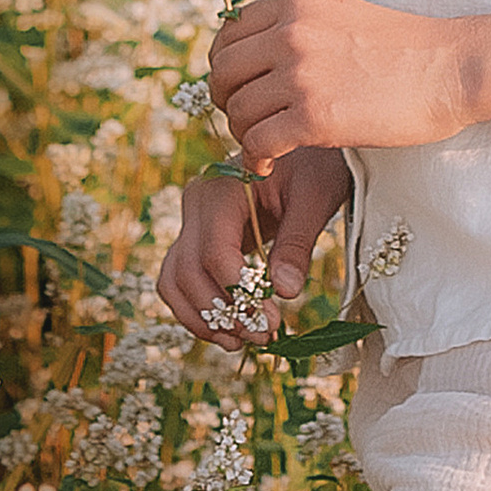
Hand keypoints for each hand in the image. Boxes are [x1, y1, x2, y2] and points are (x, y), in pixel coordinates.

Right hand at [155, 146, 351, 334]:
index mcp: (222, 188)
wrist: (303, 148)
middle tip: (262, 337)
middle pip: (188, 270)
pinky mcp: (197, 239)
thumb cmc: (314, 165)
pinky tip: (228, 331)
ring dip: (203, 318)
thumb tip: (284, 292)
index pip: (214, 252)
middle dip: (222, 312)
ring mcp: (191, 221)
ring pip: (174, 280)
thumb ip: (297, 243)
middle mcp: (196, 203)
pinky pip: (180, 280)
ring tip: (241, 342)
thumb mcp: (316, 197)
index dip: (239, 293)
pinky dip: (197, 310)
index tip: (272, 321)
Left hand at [208, 0, 468, 169]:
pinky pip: (257, 143)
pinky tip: (269, 165)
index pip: (227, 33)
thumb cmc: (406, 49)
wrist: (453, 68)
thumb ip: (298, 26)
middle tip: (249, 120)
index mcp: (295, 3)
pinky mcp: (315, 117)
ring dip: (244, 134)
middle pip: (222, 72)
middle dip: (228, 101)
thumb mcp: (341, 15)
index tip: (242, 87)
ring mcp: (301, 74)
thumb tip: (255, 54)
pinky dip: (255, 160)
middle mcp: (290, 32)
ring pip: (237, 110)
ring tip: (265, 146)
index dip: (226, 66)